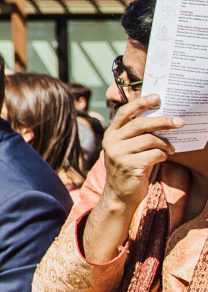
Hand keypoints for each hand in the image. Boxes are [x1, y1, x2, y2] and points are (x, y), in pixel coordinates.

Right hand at [100, 93, 181, 210]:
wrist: (120, 195)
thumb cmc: (129, 167)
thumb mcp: (127, 148)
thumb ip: (136, 135)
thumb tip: (161, 119)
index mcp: (111, 134)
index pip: (124, 113)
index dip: (140, 103)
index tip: (157, 97)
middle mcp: (111, 142)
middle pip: (141, 124)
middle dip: (163, 121)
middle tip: (180, 122)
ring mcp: (118, 154)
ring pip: (150, 140)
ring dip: (165, 144)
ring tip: (171, 149)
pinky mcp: (129, 165)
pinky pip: (154, 154)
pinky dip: (162, 156)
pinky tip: (161, 159)